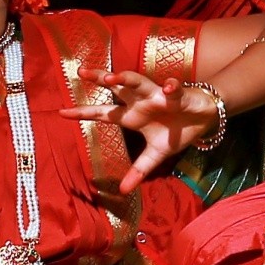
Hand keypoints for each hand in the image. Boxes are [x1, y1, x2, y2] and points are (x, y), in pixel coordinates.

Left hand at [64, 68, 207, 193]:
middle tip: (81, 72)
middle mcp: (140, 102)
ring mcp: (157, 96)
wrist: (203, 119)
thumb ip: (139, 170)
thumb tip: (123, 191)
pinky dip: (172, 88)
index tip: (61, 112)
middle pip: (116, 88)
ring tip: (111, 77)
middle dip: (100, 79)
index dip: (83, 113)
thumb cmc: (176, 131)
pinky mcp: (178, 94)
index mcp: (132, 117)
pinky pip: (174, 89)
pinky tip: (168, 88)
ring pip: (138, 82)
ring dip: (125, 78)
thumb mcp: (156, 155)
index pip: (103, 114)